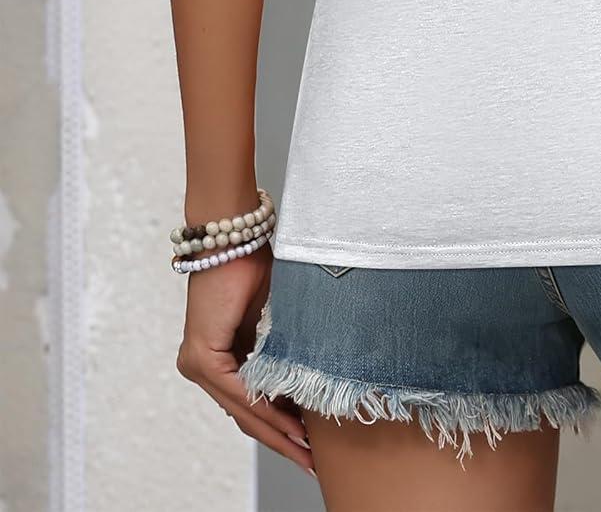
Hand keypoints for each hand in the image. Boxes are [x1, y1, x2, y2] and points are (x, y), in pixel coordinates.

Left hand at [176, 248, 314, 476]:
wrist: (232, 234)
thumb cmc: (254, 264)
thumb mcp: (273, 318)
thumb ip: (279, 351)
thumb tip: (302, 386)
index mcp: (215, 356)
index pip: (248, 402)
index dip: (279, 426)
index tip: (306, 443)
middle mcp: (199, 365)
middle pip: (245, 413)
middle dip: (280, 439)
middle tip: (308, 461)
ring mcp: (197, 363)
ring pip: (243, 408)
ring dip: (277, 430)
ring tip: (305, 449)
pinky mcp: (202, 357)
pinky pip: (238, 392)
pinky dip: (267, 409)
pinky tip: (291, 424)